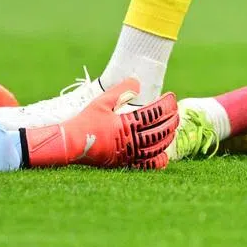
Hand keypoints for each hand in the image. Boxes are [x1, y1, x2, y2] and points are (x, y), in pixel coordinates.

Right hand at [26, 78, 178, 169]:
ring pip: (156, 147)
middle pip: (160, 130)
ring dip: (168, 136)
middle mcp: (130, 141)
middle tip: (176, 111)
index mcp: (126, 124)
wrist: (69, 144)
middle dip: (171, 119)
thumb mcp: (102, 102)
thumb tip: (138, 81)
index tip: (172, 97)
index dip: (166, 104)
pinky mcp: (123, 164)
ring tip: (173, 127)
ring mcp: (128, 154)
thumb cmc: (85, 121)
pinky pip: (146, 165)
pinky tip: (164, 154)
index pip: (154, 113)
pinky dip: (158, 160)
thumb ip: (121, 91)